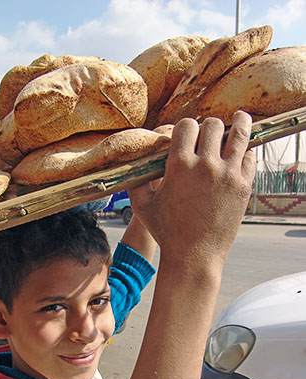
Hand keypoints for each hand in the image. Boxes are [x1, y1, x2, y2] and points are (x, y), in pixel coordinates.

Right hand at [129, 111, 255, 265]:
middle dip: (207, 128)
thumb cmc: (166, 232)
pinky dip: (244, 151)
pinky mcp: (243, 185)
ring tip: (240, 117)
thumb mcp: (142, 207)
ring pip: (238, 133)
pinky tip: (240, 153)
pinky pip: (249, 156)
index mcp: (179, 165)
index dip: (186, 128)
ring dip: (238, 122)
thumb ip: (136, 181)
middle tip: (207, 137)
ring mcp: (228, 174)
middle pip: (212, 125)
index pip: (186, 125)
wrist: (194, 255)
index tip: (187, 135)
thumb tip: (134, 164)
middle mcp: (205, 165)